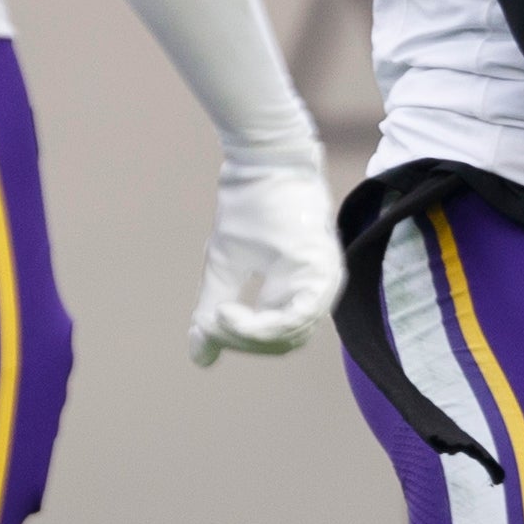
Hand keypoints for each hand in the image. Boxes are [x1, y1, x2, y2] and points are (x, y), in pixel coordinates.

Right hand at [190, 154, 341, 361]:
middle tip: (210, 324)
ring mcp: (323, 280)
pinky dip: (263, 324)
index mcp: (299, 292)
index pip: (276, 340)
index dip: (241, 342)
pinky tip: (230, 312)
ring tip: (218, 316)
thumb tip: (200, 359)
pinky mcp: (320, 268)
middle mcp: (318, 291)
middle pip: (284, 343)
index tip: (208, 326)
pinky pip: (298, 315)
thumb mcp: (223, 270)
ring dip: (248, 334)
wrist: (261, 164)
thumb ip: (214, 315)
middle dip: (242, 342)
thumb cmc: (246, 211)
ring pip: (290, 334)